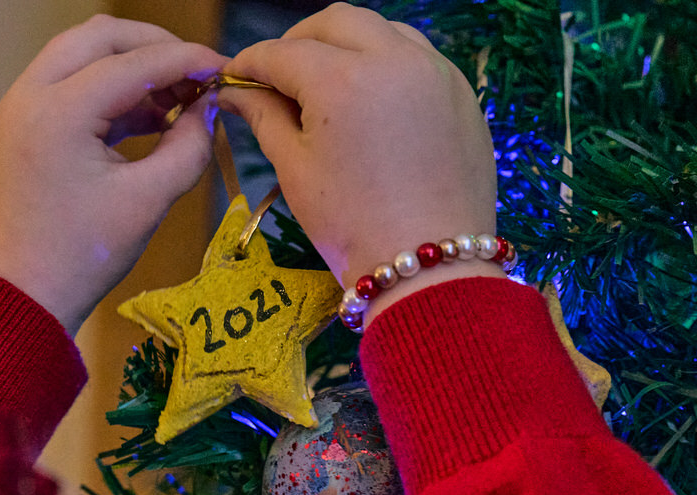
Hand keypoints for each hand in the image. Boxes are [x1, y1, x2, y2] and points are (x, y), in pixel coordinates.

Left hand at [0, 16, 225, 332]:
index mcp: (59, 112)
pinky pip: (73, 81)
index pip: (135, 63)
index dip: (187, 61)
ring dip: (133, 65)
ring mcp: (22, 105)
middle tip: (197, 74)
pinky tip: (151, 117)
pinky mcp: (25, 122)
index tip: (224, 69)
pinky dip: (113, 88)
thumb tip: (210, 110)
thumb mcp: (149, 200)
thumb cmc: (84, 255)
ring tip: (178, 100)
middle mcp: (32, 94)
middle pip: (102, 36)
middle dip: (156, 48)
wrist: (25, 291)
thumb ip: (189, 147)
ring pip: (84, 52)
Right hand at [219, 4, 498, 325]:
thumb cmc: (351, 225)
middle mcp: (393, 59)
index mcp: (342, 78)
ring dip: (351, 44)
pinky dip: (391, 64)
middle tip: (282, 75)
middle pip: (337, 22)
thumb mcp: (296, 170)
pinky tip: (376, 101)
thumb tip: (235, 91)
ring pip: (385, 30)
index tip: (236, 76)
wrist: (430, 268)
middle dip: (302, 41)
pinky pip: (420, 58)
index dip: (251, 62)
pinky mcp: (462, 94)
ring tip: (332, 82)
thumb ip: (265, 117)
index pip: (283, 52)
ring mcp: (435, 72)